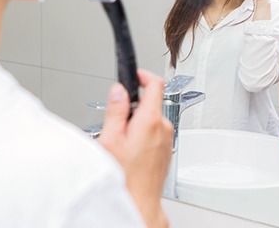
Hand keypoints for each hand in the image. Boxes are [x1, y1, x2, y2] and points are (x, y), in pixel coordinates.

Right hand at [98, 69, 171, 227]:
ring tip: (121, 142)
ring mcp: (167, 140)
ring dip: (137, 123)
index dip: (143, 75)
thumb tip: (119, 90)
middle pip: (150, 103)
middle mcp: (164, 128)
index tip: (134, 75)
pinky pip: (154, 134)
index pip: (155, 84)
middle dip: (133, 106)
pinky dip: (142, 135)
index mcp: (151, 121)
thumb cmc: (124, 177)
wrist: (138, 203)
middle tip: (116, 122)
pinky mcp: (166, 151)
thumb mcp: (110, 139)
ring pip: (152, 119)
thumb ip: (116, 110)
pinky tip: (130, 151)